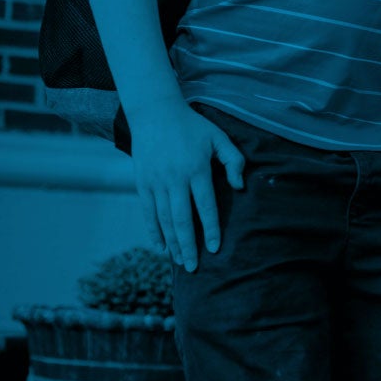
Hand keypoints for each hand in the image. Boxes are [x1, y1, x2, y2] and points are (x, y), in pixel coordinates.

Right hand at [127, 98, 244, 272]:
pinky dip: (153, 231)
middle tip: (195, 267)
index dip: (211, 229)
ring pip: (164, 219)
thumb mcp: (219, 137)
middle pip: (183, 220)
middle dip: (189, 245)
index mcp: (196, 169)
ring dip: (172, 243)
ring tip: (180, 261)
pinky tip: (160, 246)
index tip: (215, 248)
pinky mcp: (142, 183)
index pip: (206, 206)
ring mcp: (156, 182)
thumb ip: (234, 161)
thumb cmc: (192, 126)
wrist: (155, 113)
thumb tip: (239, 187)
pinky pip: (148, 212)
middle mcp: (175, 179)